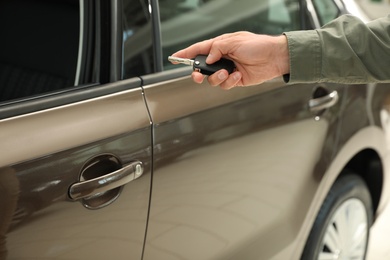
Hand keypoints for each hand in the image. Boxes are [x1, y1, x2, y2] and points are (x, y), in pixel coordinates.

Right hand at [171, 31, 289, 89]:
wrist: (274, 57)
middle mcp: (222, 59)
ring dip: (217, 78)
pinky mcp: (235, 80)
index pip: (198, 50)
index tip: (174, 58)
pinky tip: (239, 75)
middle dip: (198, 73)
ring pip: (212, 79)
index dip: (185, 54)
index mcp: (220, 46)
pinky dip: (230, 81)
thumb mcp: (234, 41)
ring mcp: (228, 70)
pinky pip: (225, 85)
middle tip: (199, 75)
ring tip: (228, 73)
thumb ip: (217, 49)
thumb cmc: (258, 45)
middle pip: (202, 68)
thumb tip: (208, 59)